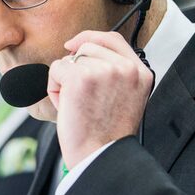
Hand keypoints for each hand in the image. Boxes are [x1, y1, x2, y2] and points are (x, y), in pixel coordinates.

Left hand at [47, 31, 153, 168]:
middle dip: (75, 67)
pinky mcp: (81, 77)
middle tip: (81, 97)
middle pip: (87, 46)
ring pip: (70, 58)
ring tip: (76, 104)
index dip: (90, 38)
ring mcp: (104, 70)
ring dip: (65, 79)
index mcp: (140, 73)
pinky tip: (66, 105)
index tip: (73, 45)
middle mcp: (126, 68)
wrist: (100, 156)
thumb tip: (82, 50)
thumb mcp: (125, 97)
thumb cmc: (107, 134)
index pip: (113, 39)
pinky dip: (53, 87)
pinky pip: (56, 69)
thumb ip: (114, 72)